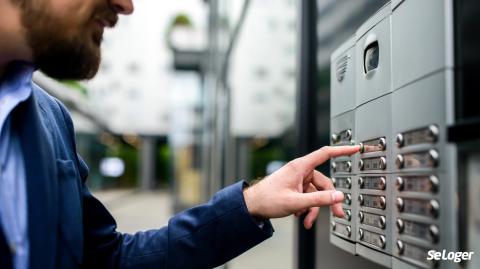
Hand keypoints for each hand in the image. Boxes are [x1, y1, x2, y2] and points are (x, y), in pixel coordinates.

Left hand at [243, 145, 358, 228]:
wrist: (251, 206)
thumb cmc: (267, 199)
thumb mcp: (296, 202)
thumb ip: (319, 199)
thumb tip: (338, 196)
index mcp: (300, 167)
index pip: (325, 154)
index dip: (342, 150)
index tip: (355, 148)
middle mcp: (300, 171)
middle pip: (324, 183)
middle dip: (328, 200)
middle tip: (336, 214)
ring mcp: (297, 180)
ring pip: (316, 193)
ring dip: (313, 208)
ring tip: (306, 220)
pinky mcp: (295, 188)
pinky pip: (308, 197)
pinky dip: (306, 208)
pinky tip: (299, 216)